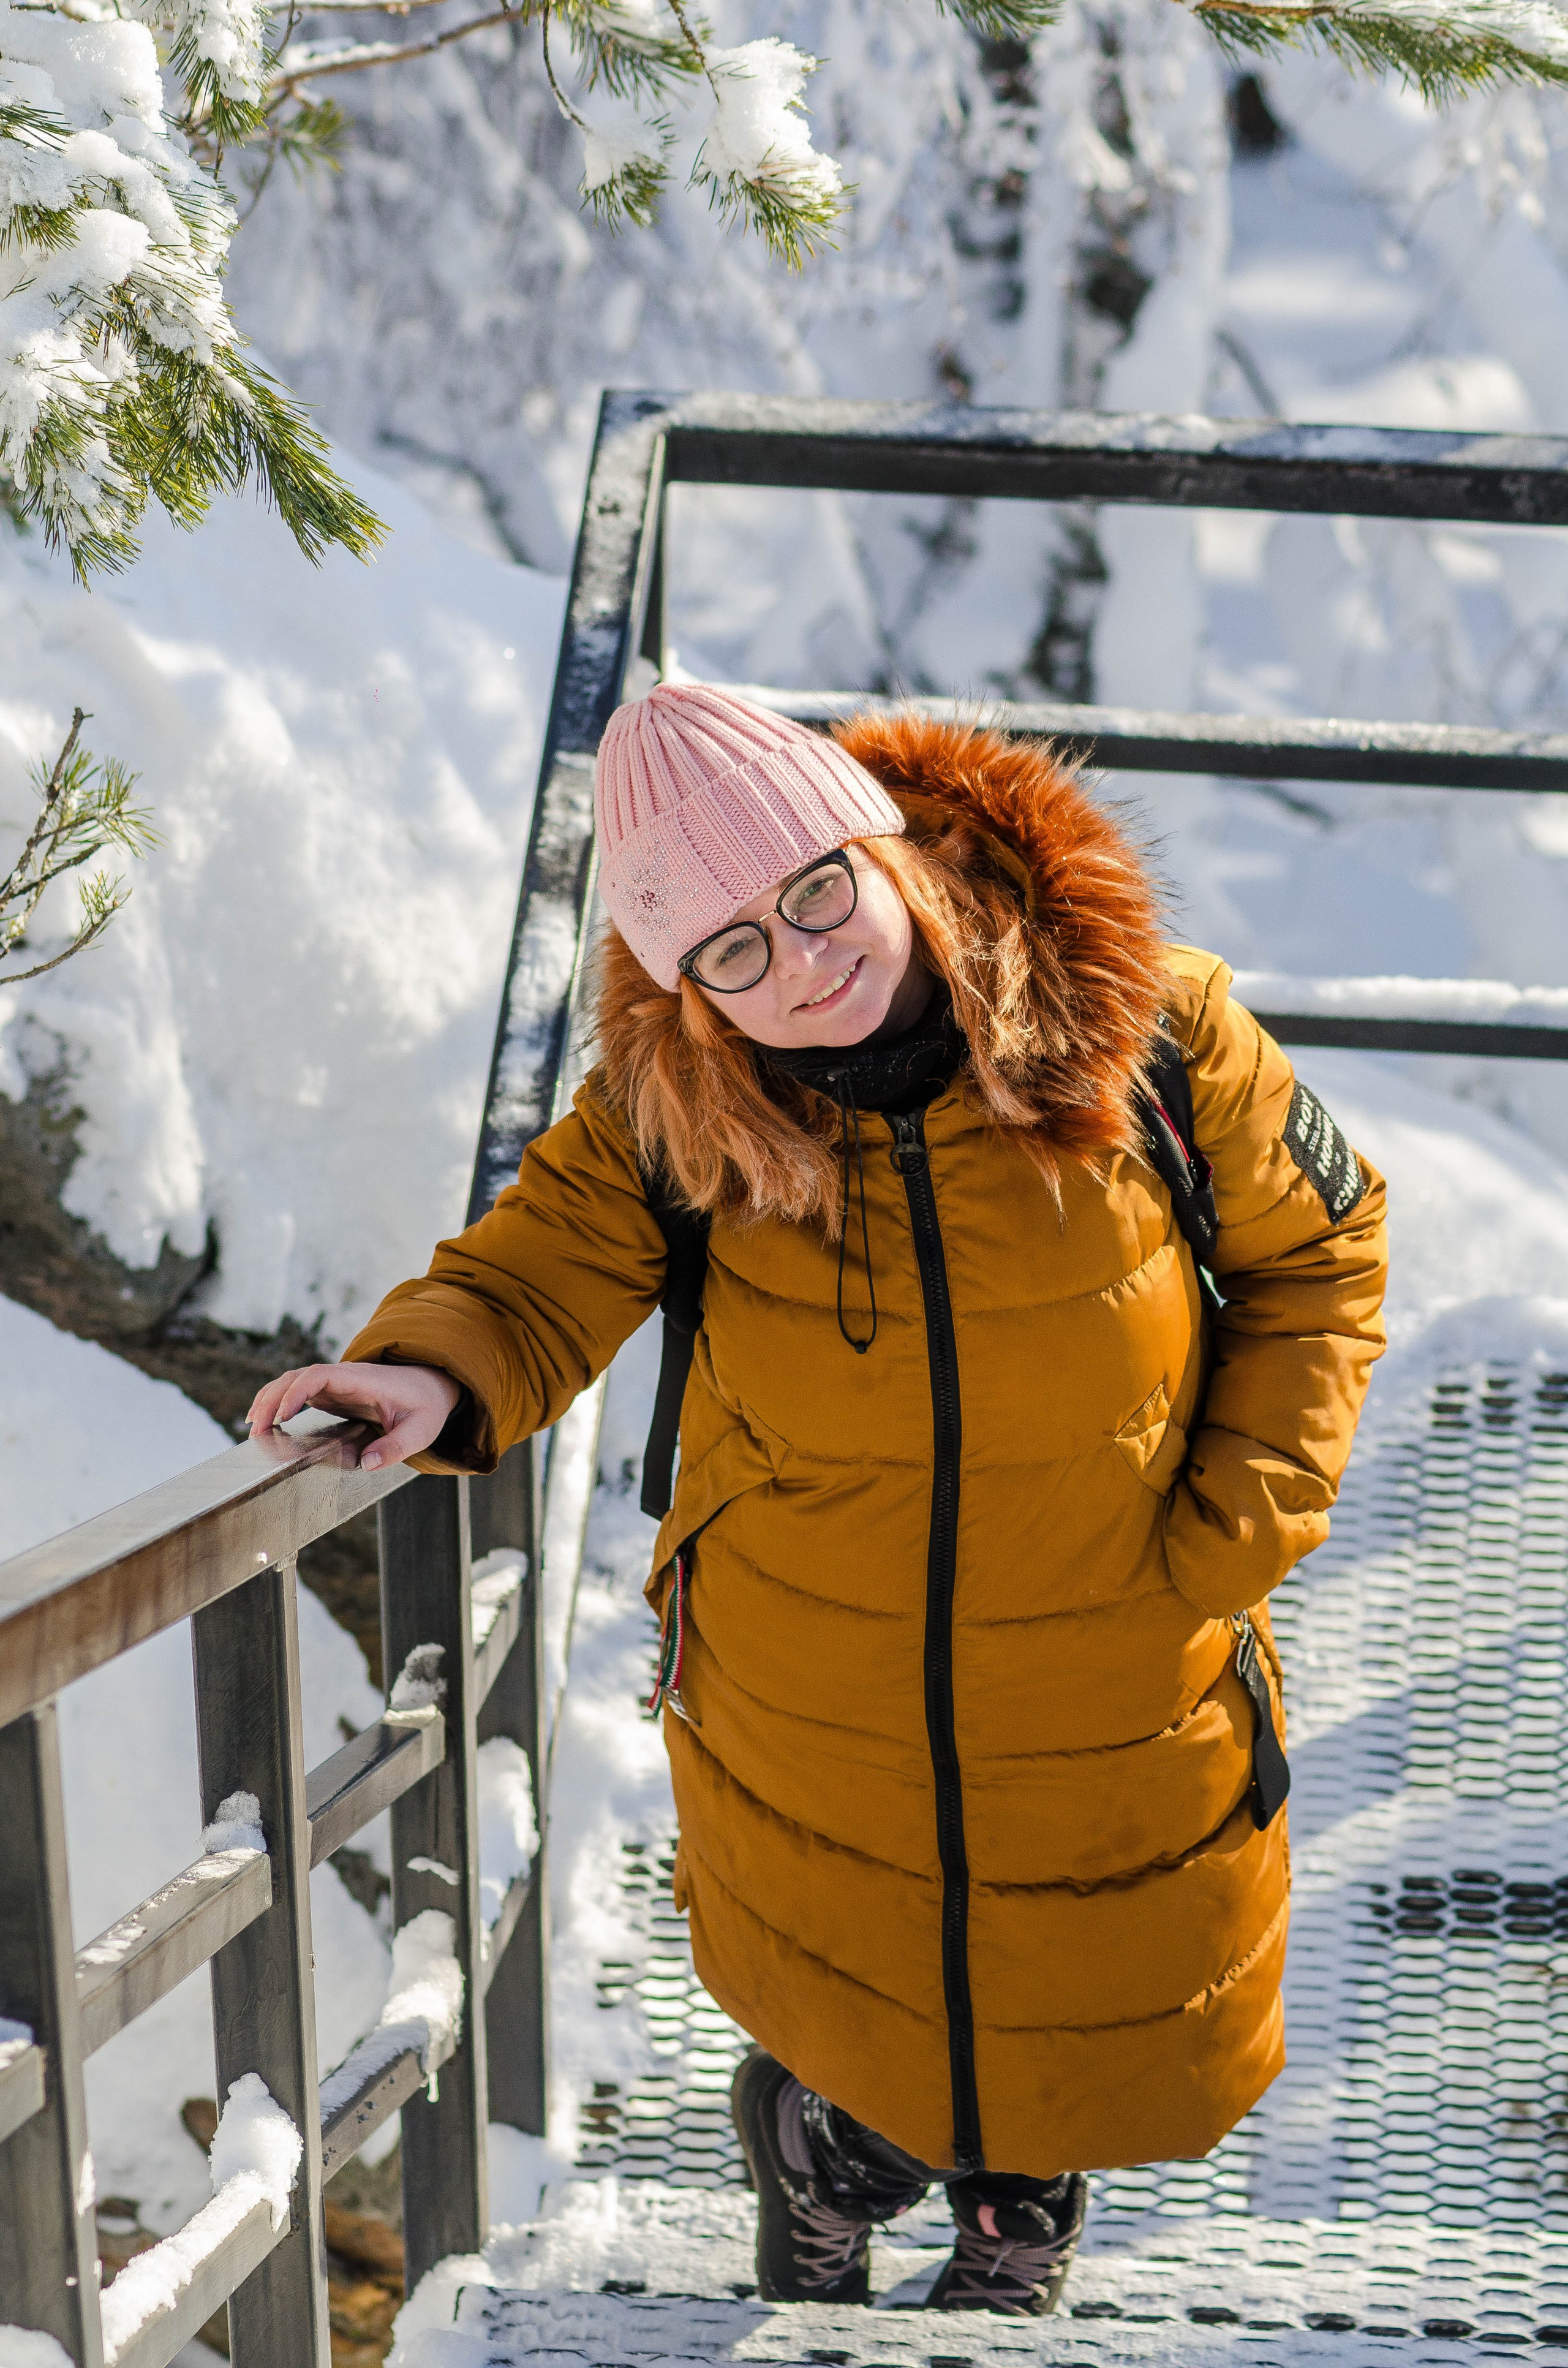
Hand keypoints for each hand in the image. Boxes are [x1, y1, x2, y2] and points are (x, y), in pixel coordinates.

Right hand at [246, 1362, 461, 1471]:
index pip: (319, 1375)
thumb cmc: (426, 1406)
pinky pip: (299, 1392)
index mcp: (361, 1380)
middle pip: (297, 1377)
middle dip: (272, 1399)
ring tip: (254, 1428)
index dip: (296, 1393)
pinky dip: (279, 1402)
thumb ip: (396, 1447)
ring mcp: (336, 1384)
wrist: (432, 1386)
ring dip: (270, 1400)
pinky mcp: (333, 1394)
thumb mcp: (420, 1430)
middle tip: (257, 1430)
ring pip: (293, 1382)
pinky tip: (267, 1422)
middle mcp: (343, 1377)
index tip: (282, 1416)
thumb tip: (367, 1464)